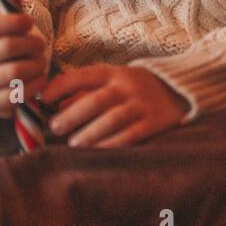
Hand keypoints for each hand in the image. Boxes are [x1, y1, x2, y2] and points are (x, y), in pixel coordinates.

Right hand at [0, 0, 50, 118]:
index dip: (14, 21)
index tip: (29, 21)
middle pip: (8, 47)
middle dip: (31, 43)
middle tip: (40, 43)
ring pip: (16, 71)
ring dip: (36, 63)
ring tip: (41, 60)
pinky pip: (20, 93)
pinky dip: (36, 84)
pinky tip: (40, 77)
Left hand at [39, 64, 189, 147]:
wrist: (181, 89)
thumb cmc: (135, 88)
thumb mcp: (113, 82)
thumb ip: (86, 92)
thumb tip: (56, 105)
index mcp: (114, 73)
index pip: (82, 76)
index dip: (61, 86)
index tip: (43, 97)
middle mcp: (127, 87)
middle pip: (95, 100)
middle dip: (72, 115)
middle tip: (55, 128)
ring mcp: (142, 105)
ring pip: (112, 119)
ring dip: (90, 133)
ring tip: (74, 144)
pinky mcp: (155, 122)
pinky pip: (131, 135)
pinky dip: (112, 143)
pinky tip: (98, 151)